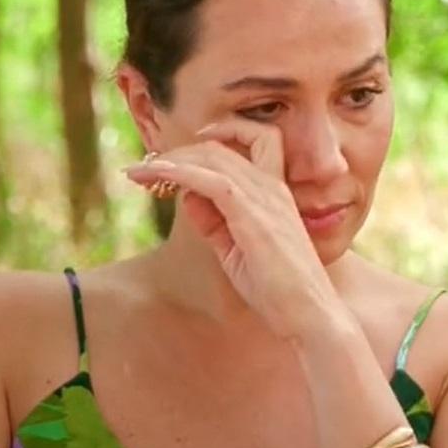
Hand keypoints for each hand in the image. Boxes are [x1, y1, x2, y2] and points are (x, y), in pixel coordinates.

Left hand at [124, 119, 356, 342]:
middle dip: (179, 151)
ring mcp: (265, 199)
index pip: (254, 139)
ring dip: (171, 159)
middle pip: (221, 147)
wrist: (308, 314)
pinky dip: (180, 172)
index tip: (185, 149)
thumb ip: (214, 222)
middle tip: (145, 167)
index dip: (220, 133)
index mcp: (276, 192)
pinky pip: (212, 181)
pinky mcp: (253, 216)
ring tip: (138, 171)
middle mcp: (272, 187)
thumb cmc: (278, 290)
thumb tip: (188, 196)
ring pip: (213, 157)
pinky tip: (157, 175)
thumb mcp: (236, 251)